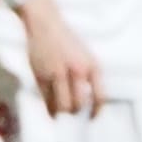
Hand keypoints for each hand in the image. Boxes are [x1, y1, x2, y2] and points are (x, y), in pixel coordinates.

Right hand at [15, 0, 102, 118]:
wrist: (44, 23)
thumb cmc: (65, 39)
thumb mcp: (85, 55)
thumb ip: (88, 75)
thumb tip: (88, 101)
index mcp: (91, 65)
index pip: (99, 96)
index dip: (96, 111)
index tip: (92, 118)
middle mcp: (77, 70)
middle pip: (78, 105)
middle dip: (75, 111)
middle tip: (72, 111)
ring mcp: (58, 74)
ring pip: (62, 106)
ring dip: (62, 112)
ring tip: (61, 111)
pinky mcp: (41, 76)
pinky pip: (47, 101)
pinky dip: (50, 109)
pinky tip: (51, 110)